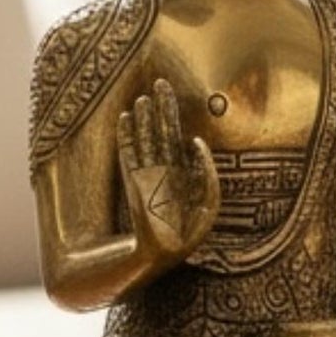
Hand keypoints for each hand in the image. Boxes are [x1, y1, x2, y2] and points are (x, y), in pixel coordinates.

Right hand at [117, 79, 219, 265]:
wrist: (163, 254)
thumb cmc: (186, 234)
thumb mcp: (209, 203)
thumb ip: (207, 173)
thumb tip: (195, 142)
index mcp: (181, 175)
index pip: (177, 139)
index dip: (176, 118)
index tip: (173, 97)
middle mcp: (163, 171)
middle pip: (161, 133)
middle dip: (161, 109)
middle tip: (161, 82)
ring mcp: (146, 175)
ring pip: (144, 140)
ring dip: (143, 119)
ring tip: (143, 97)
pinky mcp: (133, 182)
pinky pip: (129, 153)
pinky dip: (128, 135)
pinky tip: (126, 117)